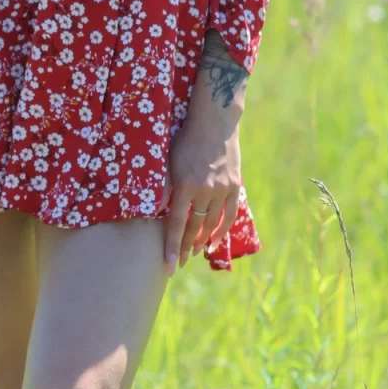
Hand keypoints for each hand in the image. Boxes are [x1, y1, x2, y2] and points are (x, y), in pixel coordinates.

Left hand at [162, 121, 242, 270]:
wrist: (214, 122)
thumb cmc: (185, 140)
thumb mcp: (168, 162)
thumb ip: (163, 188)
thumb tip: (154, 211)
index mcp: (184, 185)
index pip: (175, 224)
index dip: (171, 246)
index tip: (169, 265)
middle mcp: (204, 190)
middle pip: (193, 228)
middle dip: (185, 248)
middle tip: (178, 263)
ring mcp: (221, 189)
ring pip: (211, 224)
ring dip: (201, 241)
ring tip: (192, 252)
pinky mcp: (234, 186)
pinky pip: (228, 215)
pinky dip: (220, 230)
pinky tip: (213, 242)